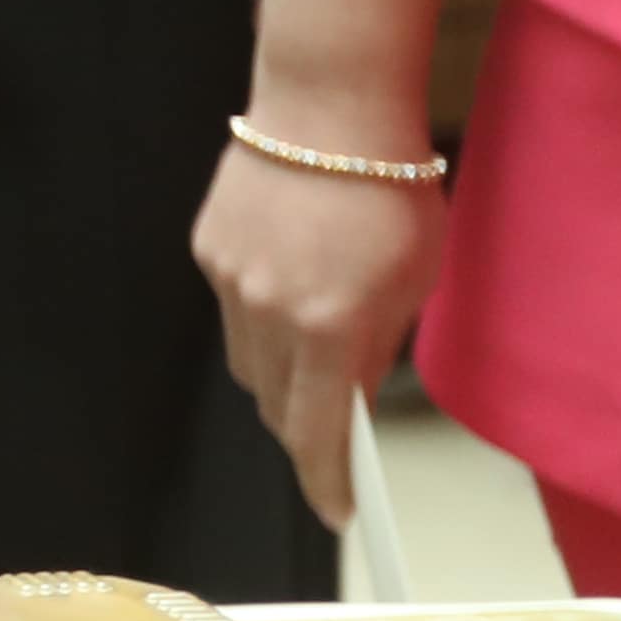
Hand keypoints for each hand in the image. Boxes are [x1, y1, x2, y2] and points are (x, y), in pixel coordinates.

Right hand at [198, 135, 444, 530]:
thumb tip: (352, 397)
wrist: (328, 106)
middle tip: (337, 432)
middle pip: (275, 407)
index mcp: (327, 326)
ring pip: (249, 363)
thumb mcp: (413, 280)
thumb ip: (376, 347)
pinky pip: (233, 311)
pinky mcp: (207, 250)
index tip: (338, 514)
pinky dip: (262, 319)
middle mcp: (267, 312)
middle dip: (306, 430)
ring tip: (316, 345)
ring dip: (282, 376)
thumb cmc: (392, 190)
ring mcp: (228, 280)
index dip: (327, 483)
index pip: (318, 433)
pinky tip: (291, 282)